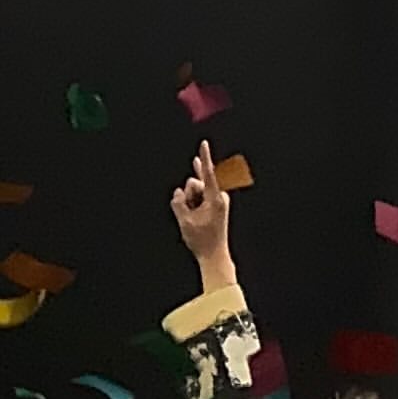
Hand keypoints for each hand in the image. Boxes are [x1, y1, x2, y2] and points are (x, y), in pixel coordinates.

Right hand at [170, 139, 234, 283]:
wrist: (213, 255)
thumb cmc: (202, 240)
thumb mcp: (184, 221)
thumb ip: (178, 202)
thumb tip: (179, 192)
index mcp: (215, 199)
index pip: (207, 174)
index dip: (204, 157)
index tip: (204, 143)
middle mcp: (218, 196)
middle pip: (195, 184)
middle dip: (189, 196)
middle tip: (193, 215)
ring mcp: (216, 198)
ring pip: (194, 190)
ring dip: (190, 202)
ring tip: (196, 219)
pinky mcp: (213, 201)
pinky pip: (200, 190)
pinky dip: (194, 191)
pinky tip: (195, 166)